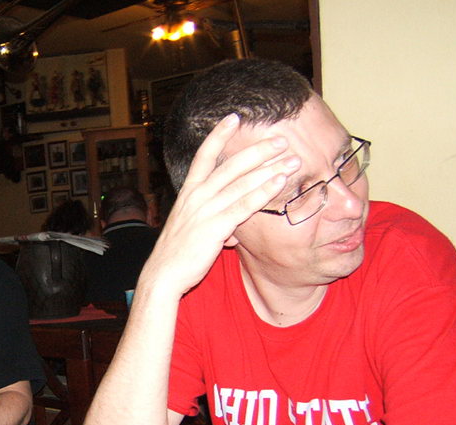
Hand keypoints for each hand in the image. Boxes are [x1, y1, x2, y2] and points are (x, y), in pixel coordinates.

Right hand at [142, 113, 300, 296]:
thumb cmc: (178, 253)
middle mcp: (196, 196)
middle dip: (258, 150)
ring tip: (291, 159)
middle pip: (230, 165)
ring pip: (242, 183)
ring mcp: (206, 210)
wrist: (163, 274)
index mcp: (188, 192)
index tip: (233, 118)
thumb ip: (215, 222)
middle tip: (281, 140)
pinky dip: (263, 192)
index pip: (204, 156)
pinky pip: (244, 205)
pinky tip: (279, 182)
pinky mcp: (215, 227)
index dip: (218, 135)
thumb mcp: (192, 229)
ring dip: (269, 169)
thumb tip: (234, 229)